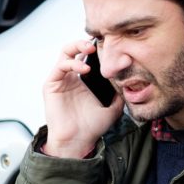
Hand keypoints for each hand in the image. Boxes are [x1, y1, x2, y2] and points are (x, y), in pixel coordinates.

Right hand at [42, 39, 123, 157]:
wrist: (78, 141)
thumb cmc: (91, 127)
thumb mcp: (113, 107)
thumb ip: (120, 93)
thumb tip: (132, 81)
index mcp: (82, 80)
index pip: (86, 56)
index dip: (95, 49)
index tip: (109, 46)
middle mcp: (69, 78)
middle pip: (74, 50)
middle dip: (85, 42)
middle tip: (98, 42)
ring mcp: (59, 80)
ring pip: (65, 53)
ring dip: (77, 46)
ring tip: (90, 48)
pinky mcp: (50, 85)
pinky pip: (60, 66)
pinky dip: (72, 64)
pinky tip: (84, 69)